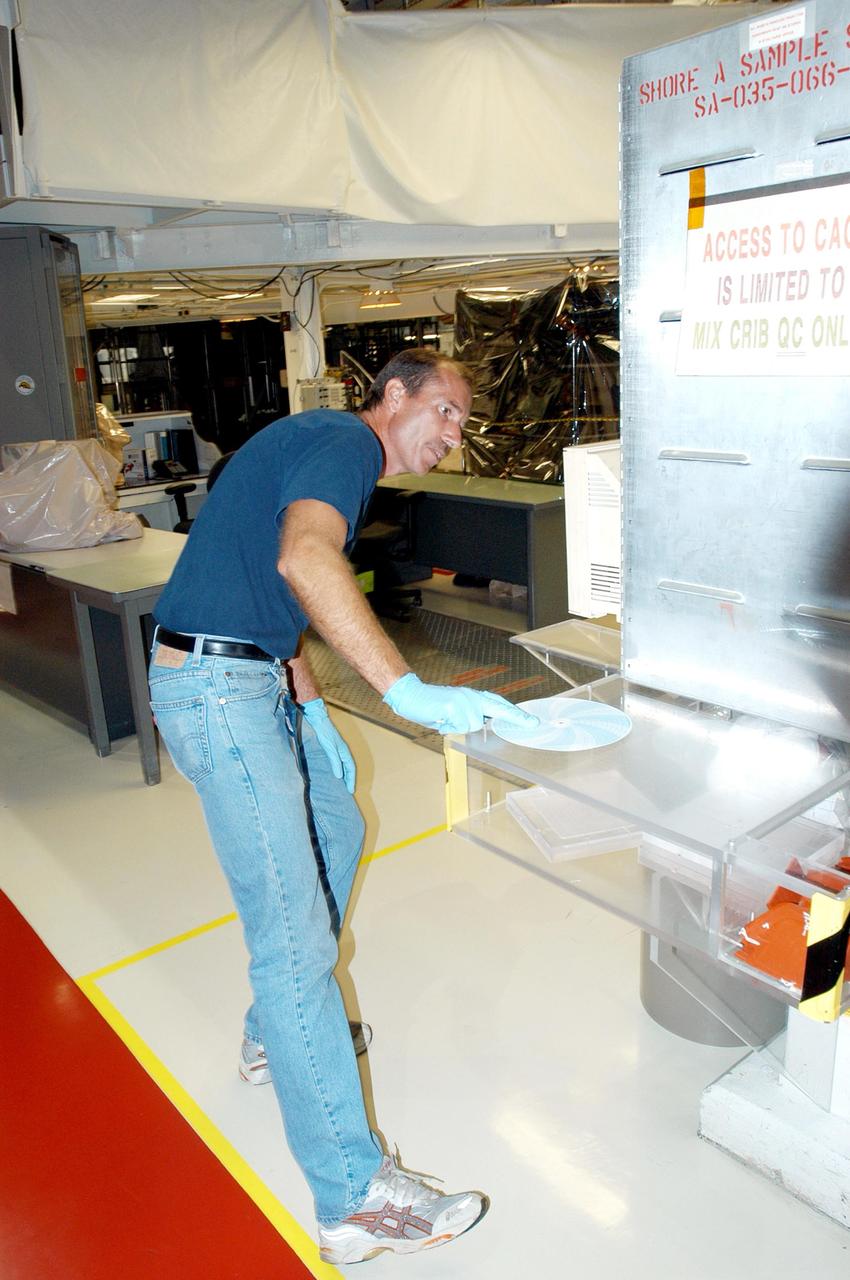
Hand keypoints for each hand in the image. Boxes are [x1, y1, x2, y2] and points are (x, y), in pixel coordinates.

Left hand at [301, 698, 355, 792]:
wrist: (318, 720)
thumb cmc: (324, 733)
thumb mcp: (330, 749)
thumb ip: (335, 762)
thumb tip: (340, 776)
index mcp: (344, 752)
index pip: (351, 769)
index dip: (351, 780)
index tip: (351, 791)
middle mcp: (342, 752)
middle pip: (348, 768)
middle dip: (349, 779)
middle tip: (347, 790)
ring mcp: (336, 750)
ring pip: (343, 765)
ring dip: (343, 775)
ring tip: (341, 785)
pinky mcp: (330, 749)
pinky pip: (336, 762)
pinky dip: (337, 769)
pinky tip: (332, 773)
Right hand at [382, 673, 538, 734]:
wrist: (411, 694)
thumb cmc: (431, 705)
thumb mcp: (454, 710)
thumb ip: (470, 715)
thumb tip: (482, 724)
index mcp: (472, 697)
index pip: (498, 704)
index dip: (515, 713)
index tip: (531, 721)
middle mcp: (471, 697)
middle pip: (499, 708)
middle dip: (516, 717)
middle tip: (533, 723)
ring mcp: (463, 701)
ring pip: (474, 725)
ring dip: (459, 728)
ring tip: (446, 720)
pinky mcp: (454, 706)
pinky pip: (460, 726)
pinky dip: (450, 728)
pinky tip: (441, 720)